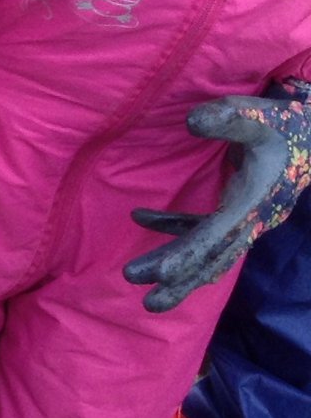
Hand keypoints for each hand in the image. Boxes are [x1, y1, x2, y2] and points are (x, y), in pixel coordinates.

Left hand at [124, 80, 310, 311]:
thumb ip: (230, 118)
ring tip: (135, 277)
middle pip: (215, 257)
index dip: (191, 252)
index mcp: (257, 201)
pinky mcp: (238, 211)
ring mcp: (246, 219)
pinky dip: (173, 226)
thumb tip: (192, 122)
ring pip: (209, 251)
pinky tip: (139, 216)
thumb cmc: (282, 125)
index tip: (161, 273)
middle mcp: (253, 219)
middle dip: (182, 279)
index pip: (221, 234)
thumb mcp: (260, 116)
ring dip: (176, 267)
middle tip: (147, 302)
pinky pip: (203, 228)